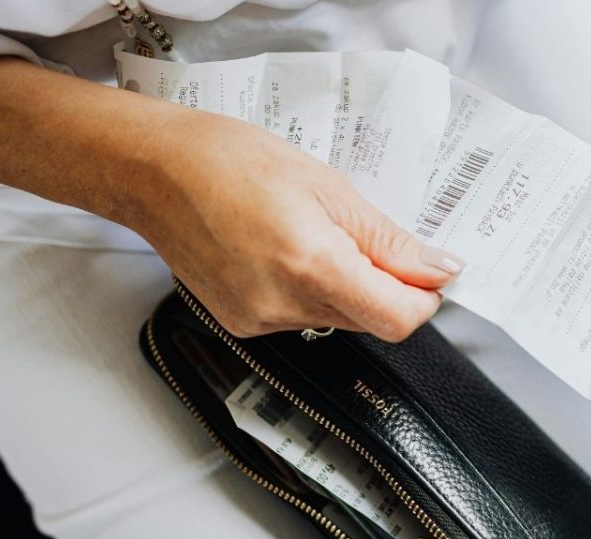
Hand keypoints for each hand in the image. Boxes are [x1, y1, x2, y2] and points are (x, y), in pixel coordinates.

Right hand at [135, 110, 464, 339]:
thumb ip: (388, 239)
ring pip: (339, 320)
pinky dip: (312, 291)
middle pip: (371, 320)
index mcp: (312, 266)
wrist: (152, 172)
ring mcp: (260, 321)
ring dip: (348, 286)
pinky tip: (285, 252)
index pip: (398, 319)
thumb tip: (438, 269)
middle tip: (365, 236)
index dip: (424, 297)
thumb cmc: (230, 161)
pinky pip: (303, 318)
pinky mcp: (242, 325)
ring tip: (314, 234)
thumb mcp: (328, 186)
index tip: (428, 271)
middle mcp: (284, 305)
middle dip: (386, 285)